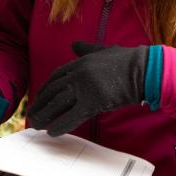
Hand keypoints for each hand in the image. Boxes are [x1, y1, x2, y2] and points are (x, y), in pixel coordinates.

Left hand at [29, 41, 147, 135]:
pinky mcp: (93, 102)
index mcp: (80, 62)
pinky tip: (52, 132)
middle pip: (53, 90)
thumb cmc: (127, 60)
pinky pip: (72, 116)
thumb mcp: (103, 51)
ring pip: (58, 104)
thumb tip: (74, 44)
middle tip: (32, 113)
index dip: (45, 88)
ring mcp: (84, 88)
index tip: (39, 98)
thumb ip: (87, 49)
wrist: (143, 69)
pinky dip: (60, 125)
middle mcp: (78, 74)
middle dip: (41, 103)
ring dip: (45, 115)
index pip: (56, 76)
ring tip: (37, 124)